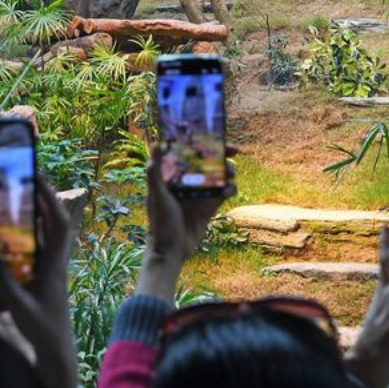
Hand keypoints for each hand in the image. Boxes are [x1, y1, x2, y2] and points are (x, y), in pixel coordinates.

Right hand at [0, 177, 77, 387]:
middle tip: (26, 179)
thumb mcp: (17, 304)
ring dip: (39, 213)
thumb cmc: (41, 327)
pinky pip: (43, 246)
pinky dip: (33, 232)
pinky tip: (17, 230)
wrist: (57, 348)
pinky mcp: (48, 275)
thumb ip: (3, 280)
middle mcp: (57, 261)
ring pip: (50, 233)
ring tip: (20, 197)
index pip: (58, 223)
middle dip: (44, 197)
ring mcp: (54, 268)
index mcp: (54, 264)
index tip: (37, 177)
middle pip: (56, 222)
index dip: (50, 198)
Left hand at [136, 145, 235, 300]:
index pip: (188, 152)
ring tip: (229, 173)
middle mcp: (187, 182)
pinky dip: (230, 188)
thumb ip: (155, 171)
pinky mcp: (209, 206)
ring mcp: (199, 194)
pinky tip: (230, 189)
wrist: (171, 251)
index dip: (201, 142)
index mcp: (173, 175)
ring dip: (227, 170)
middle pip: (207, 161)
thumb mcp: (157, 194)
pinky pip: (224, 193)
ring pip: (218, 175)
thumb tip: (157, 144)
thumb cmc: (160, 222)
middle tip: (233, 150)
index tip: (213, 136)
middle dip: (221, 153)